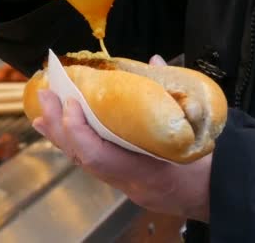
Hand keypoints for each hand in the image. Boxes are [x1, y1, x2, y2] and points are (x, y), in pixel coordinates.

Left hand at [31, 55, 211, 222]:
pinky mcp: (120, 180)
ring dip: (60, 134)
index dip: (79, 131)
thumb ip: (174, 96)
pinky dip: (72, 142)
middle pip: (83, 157)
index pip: (100, 157)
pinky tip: (58, 130)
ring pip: (82, 161)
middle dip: (60, 126)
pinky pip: (89, 161)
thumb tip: (155, 62)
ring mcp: (123, 184)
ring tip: (42, 113)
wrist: (212, 192)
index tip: (71, 103)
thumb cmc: (206, 161)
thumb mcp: (197, 129)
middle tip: (46, 97)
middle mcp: (129, 182)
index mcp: (148, 172)